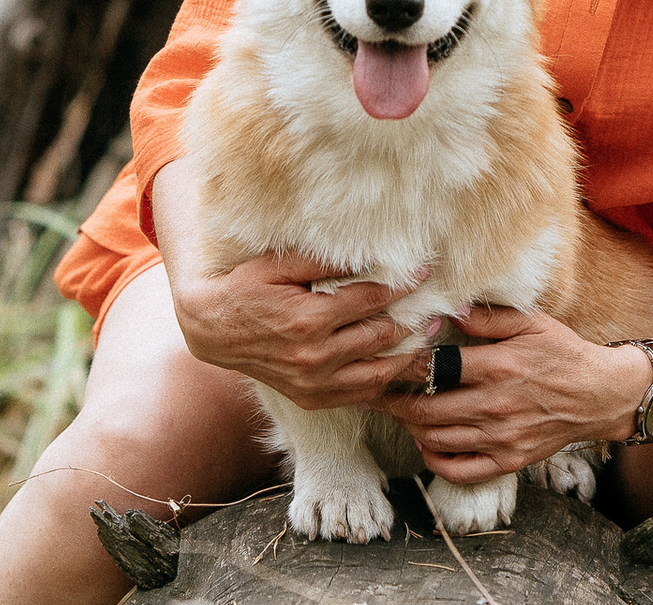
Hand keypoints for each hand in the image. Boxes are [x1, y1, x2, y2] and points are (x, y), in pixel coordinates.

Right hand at [167, 239, 425, 411]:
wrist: (213, 330)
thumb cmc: (247, 288)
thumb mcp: (280, 265)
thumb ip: (324, 262)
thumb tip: (368, 254)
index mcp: (308, 319)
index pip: (370, 299)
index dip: (402, 285)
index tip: (424, 272)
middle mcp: (314, 357)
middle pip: (380, 337)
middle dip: (413, 320)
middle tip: (439, 306)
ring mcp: (313, 383)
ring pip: (376, 374)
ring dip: (407, 358)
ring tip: (430, 340)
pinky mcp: (311, 398)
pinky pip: (358, 395)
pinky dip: (383, 384)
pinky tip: (399, 368)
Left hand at [376, 305, 652, 483]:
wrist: (598, 395)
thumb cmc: (563, 353)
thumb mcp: (532, 322)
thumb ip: (489, 318)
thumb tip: (452, 310)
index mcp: (498, 366)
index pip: (434, 368)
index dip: (404, 366)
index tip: (388, 361)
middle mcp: (495, 405)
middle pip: (427, 409)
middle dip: (396, 402)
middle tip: (379, 392)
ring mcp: (501, 438)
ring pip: (437, 439)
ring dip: (410, 428)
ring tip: (398, 413)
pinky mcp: (508, 461)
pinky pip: (460, 470)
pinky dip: (434, 460)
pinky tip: (426, 444)